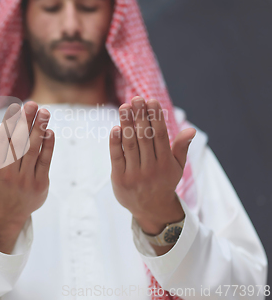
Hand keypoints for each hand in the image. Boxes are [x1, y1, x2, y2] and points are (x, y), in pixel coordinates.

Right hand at [0, 101, 54, 252]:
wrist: (9, 211)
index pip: (3, 139)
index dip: (9, 122)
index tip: (15, 106)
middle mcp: (10, 172)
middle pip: (20, 142)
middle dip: (26, 121)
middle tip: (33, 104)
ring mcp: (26, 178)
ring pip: (33, 149)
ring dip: (39, 129)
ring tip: (45, 112)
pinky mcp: (40, 183)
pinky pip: (45, 161)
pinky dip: (48, 145)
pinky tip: (50, 131)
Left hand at [109, 97, 195, 235]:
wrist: (150, 209)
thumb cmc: (163, 181)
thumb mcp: (176, 167)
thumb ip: (181, 147)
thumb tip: (191, 130)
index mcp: (166, 163)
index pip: (160, 135)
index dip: (155, 117)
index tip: (151, 101)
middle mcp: (151, 168)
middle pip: (144, 137)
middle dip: (140, 116)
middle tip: (136, 98)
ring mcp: (134, 173)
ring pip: (130, 144)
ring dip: (126, 124)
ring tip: (124, 106)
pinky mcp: (120, 178)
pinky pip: (117, 157)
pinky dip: (115, 142)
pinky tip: (115, 128)